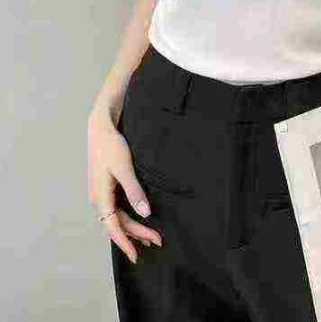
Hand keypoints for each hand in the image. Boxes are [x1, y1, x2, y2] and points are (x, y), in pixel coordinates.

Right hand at [87, 108, 162, 262]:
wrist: (100, 128)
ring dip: (132, 227)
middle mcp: (99, 198)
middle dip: (136, 234)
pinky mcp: (106, 187)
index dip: (126, 242)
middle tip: (157, 241)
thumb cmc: (111, 146)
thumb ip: (134, 191)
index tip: (136, 256)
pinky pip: (116, 209)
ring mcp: (101, 193)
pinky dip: (127, 217)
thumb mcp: (125, 168)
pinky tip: (137, 219)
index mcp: (101, 197)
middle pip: (118, 224)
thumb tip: (145, 213)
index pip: (113, 228)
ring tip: (149, 237)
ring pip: (117, 217)